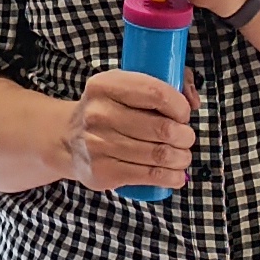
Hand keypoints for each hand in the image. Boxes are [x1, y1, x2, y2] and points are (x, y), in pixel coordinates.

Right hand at [73, 63, 195, 195]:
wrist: (66, 139)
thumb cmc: (108, 110)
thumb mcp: (125, 86)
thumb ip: (166, 81)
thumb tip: (193, 101)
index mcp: (105, 86)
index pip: (156, 94)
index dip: (179, 107)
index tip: (184, 114)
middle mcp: (98, 114)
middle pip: (162, 128)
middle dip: (185, 136)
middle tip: (186, 139)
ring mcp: (98, 145)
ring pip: (159, 154)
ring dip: (182, 158)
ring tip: (182, 157)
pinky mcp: (102, 172)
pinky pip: (148, 175)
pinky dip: (171, 177)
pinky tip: (176, 175)